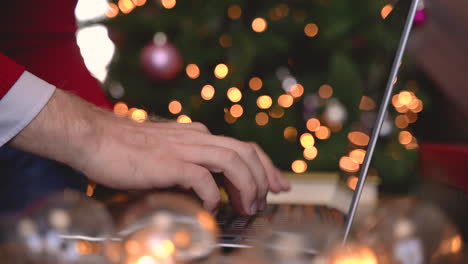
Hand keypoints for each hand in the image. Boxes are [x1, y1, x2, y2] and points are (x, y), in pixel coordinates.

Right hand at [11, 89, 289, 214]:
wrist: (95, 138)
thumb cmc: (127, 149)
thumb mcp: (166, 151)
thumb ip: (189, 160)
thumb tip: (209, 183)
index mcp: (198, 135)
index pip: (242, 147)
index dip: (265, 166)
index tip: (277, 185)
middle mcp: (197, 137)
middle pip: (246, 151)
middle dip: (265, 177)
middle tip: (268, 201)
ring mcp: (184, 148)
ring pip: (233, 161)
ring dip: (247, 186)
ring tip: (248, 207)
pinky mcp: (169, 162)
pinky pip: (203, 178)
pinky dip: (213, 194)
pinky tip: (211, 207)